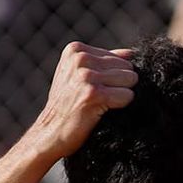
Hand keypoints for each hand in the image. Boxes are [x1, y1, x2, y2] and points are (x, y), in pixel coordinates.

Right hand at [28, 42, 136, 158]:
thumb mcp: (80, 75)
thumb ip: (105, 61)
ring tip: (99, 103)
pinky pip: (127, 95)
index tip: (92, 89)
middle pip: (127, 68)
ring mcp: (86, 75)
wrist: (51, 132)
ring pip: (129, 80)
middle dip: (118, 85)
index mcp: (76, 50)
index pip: (119, 58)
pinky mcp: (94, 93)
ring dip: (119, 96)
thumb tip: (131, 54)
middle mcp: (80, 58)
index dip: (113, 78)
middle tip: (98, 98)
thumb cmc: (67, 105)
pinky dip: (119, 105)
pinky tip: (101, 110)